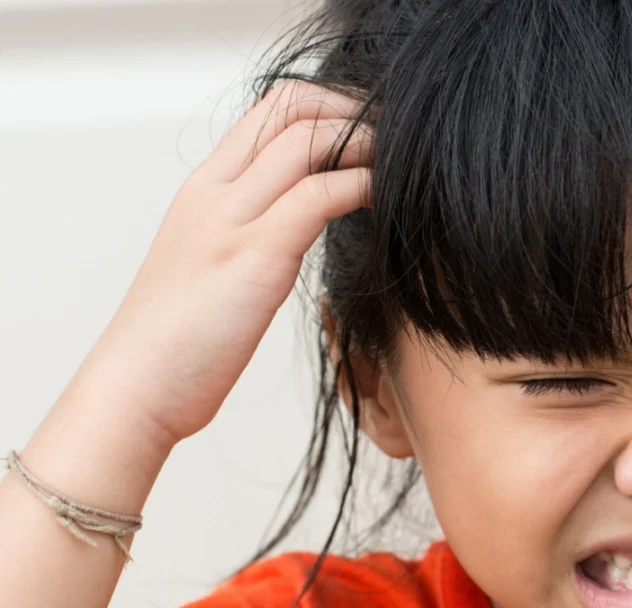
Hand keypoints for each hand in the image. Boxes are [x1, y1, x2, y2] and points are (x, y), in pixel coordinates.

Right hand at [87, 82, 370, 446]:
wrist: (136, 388)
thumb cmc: (178, 342)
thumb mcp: (210, 265)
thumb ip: (248, 232)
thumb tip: (298, 226)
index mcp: (204, 189)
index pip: (270, 109)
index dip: (330, 106)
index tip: (372, 131)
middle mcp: (214, 191)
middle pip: (291, 107)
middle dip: (355, 110)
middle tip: (399, 139)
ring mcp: (231, 219)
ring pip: (308, 138)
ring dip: (367, 143)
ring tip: (405, 166)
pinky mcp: (254, 255)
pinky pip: (319, 195)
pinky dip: (364, 186)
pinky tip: (389, 202)